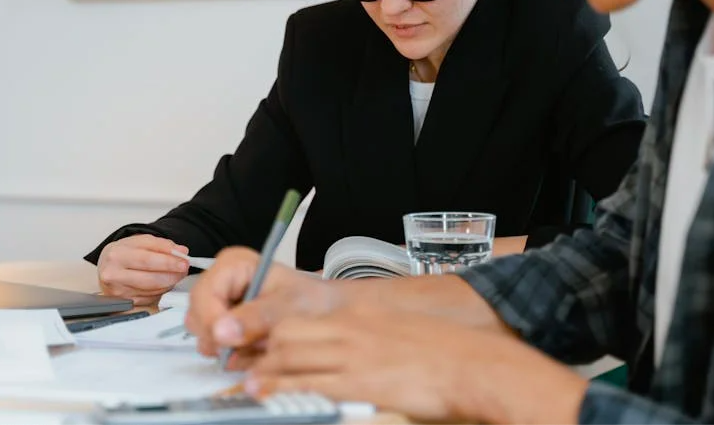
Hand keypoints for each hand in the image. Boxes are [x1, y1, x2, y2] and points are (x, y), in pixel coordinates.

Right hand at [96, 235, 189, 305]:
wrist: (107, 266)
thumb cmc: (124, 253)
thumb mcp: (140, 241)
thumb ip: (161, 245)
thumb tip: (181, 251)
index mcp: (116, 255)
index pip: (147, 259)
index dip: (168, 261)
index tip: (184, 260)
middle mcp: (113, 274)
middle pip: (150, 278)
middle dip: (172, 273)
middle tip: (184, 268)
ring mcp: (118, 291)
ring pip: (152, 289)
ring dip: (170, 282)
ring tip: (177, 273)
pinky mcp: (125, 301)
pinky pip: (150, 297)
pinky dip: (162, 290)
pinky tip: (165, 282)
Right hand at [184, 247, 343, 366]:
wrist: (323, 311)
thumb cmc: (310, 299)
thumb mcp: (289, 304)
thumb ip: (257, 317)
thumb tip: (221, 333)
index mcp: (233, 264)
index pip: (204, 295)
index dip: (213, 321)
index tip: (231, 343)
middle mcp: (219, 281)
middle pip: (198, 316)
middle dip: (223, 338)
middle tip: (254, 345)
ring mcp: (217, 305)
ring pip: (203, 334)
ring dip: (230, 348)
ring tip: (261, 345)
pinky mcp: (221, 325)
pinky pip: (214, 346)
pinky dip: (234, 354)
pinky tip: (256, 349)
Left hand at [244, 307, 588, 423]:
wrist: (475, 365)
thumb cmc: (442, 356)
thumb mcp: (399, 337)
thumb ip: (371, 341)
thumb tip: (354, 356)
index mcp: (360, 318)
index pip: (304, 320)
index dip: (273, 333)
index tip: (255, 346)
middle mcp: (352, 332)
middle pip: (290, 334)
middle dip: (260, 349)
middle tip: (238, 364)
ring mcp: (355, 357)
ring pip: (293, 357)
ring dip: (264, 371)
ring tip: (244, 382)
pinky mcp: (362, 383)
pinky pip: (313, 385)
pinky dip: (286, 389)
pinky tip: (267, 395)